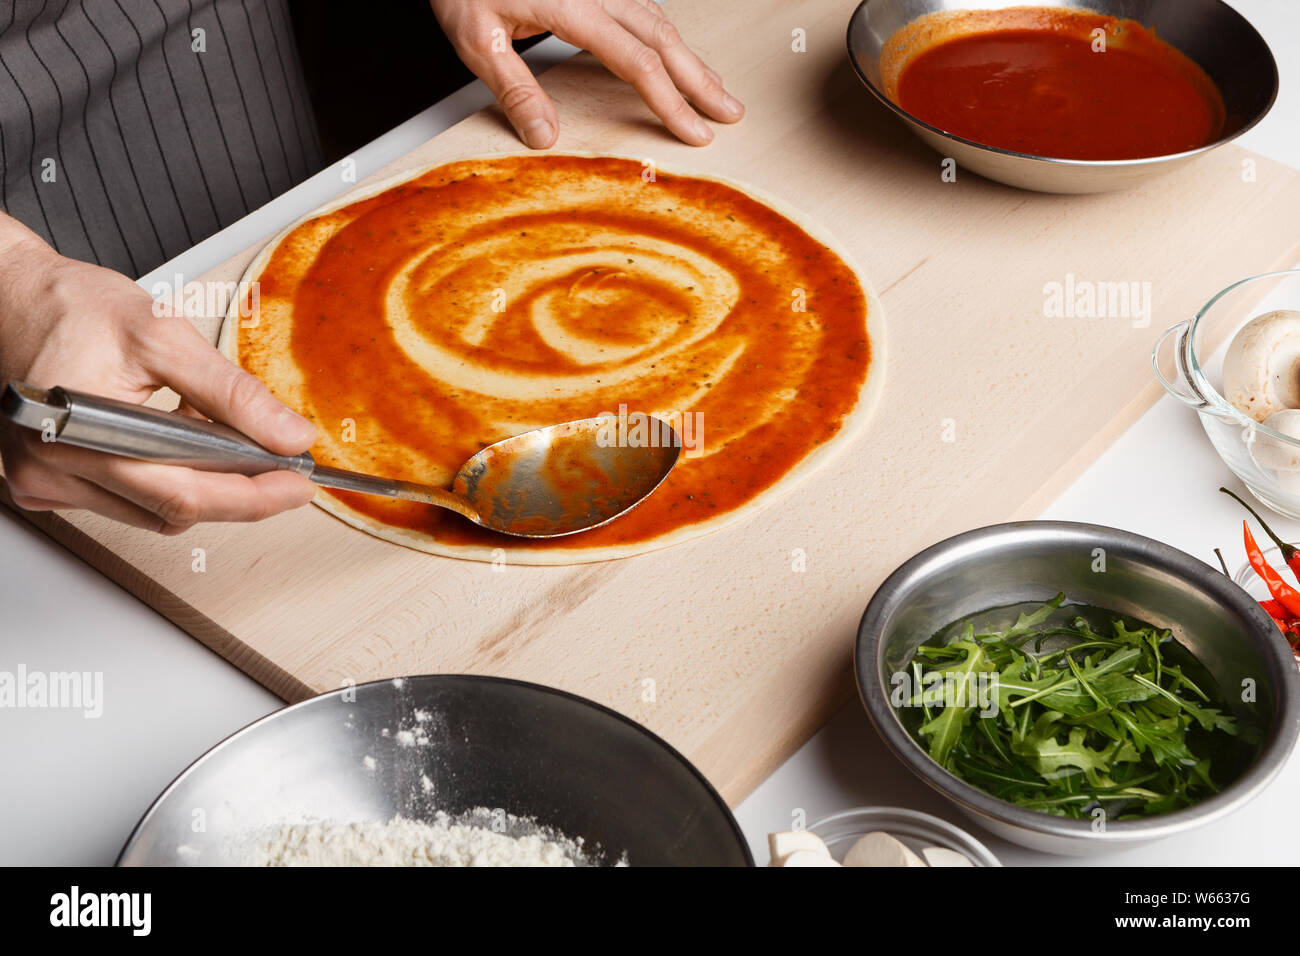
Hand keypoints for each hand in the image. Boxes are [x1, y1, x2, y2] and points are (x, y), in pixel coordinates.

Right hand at [0, 219, 316, 534]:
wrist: (12, 297)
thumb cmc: (70, 308)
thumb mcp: (163, 337)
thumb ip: (231, 392)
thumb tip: (287, 435)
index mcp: (79, 436)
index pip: (186, 495)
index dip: (253, 497)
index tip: (299, 486)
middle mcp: (54, 472)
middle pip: (174, 509)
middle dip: (236, 489)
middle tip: (280, 462)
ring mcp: (48, 482)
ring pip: (154, 510)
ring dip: (198, 480)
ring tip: (207, 427)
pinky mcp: (49, 482)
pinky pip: (128, 500)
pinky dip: (165, 476)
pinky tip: (172, 437)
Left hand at [430, 0, 743, 147]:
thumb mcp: (475, 40)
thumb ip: (513, 89)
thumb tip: (545, 137)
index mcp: (571, 5)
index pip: (635, 61)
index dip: (669, 101)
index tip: (693, 131)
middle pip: (663, 38)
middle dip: (700, 81)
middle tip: (730, 113)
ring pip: (659, 20)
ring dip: (690, 59)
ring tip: (715, 90)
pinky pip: (643, 8)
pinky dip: (667, 38)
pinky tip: (677, 56)